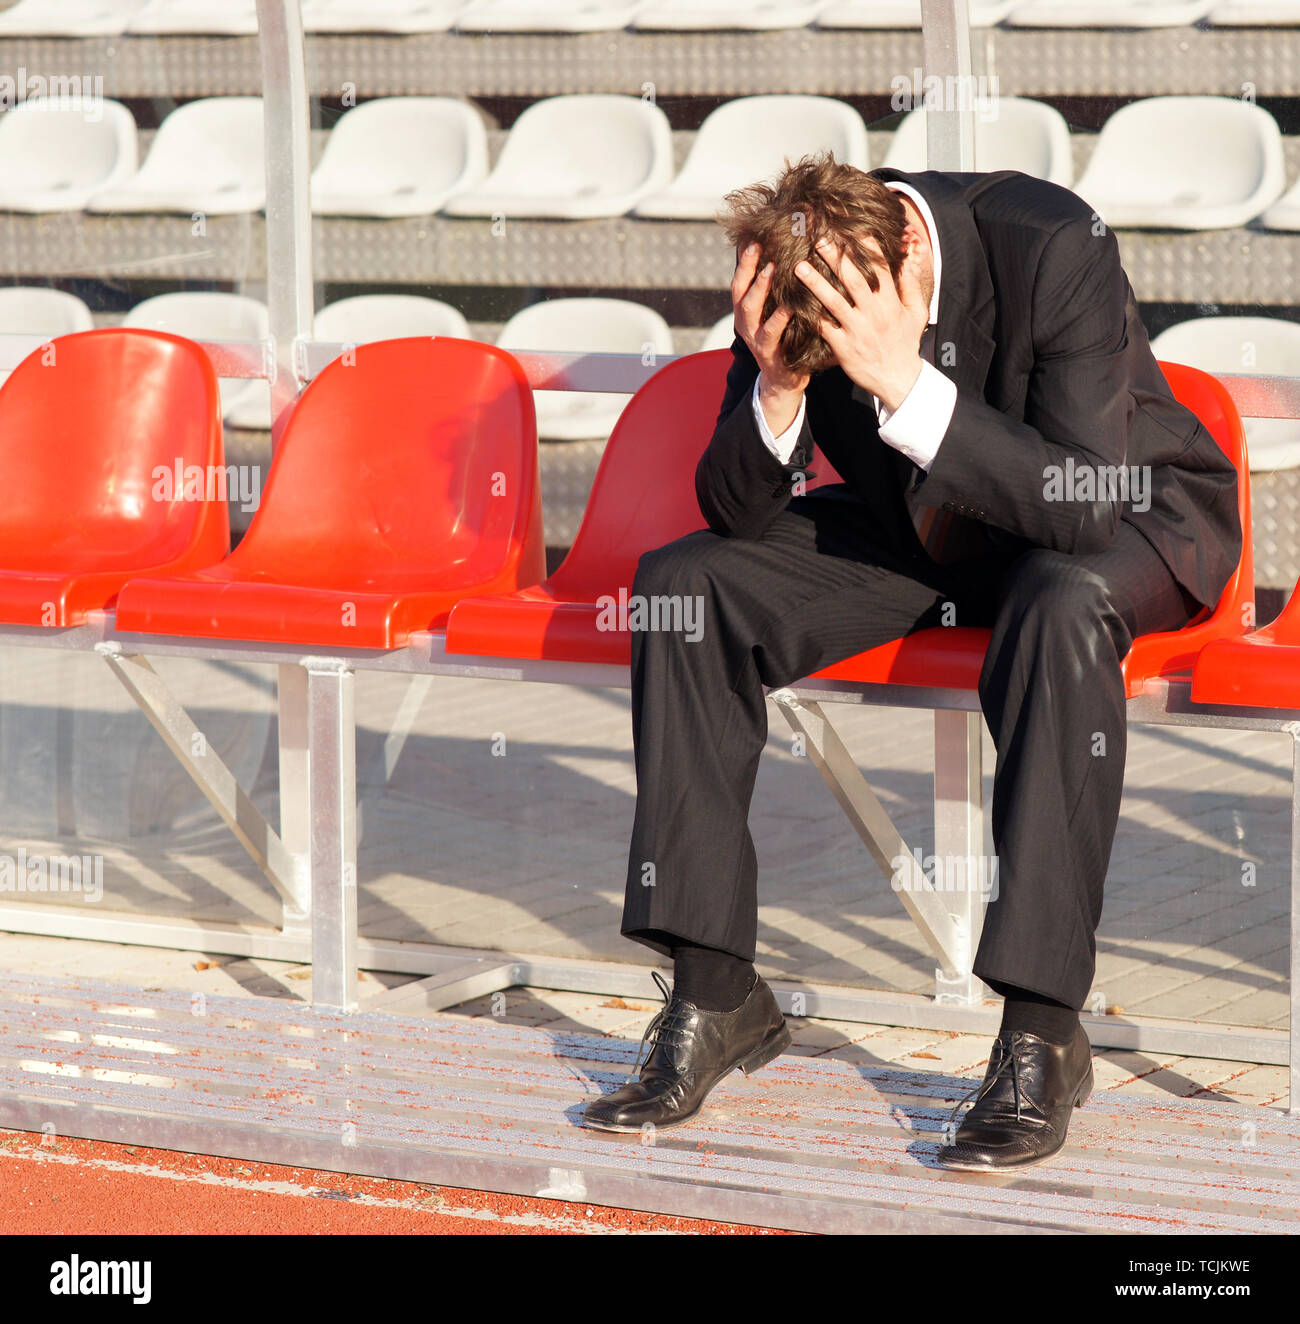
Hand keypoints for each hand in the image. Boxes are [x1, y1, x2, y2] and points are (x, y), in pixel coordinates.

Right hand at [730, 242, 809, 434]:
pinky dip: (780, 319)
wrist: (785, 379)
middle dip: (748, 267)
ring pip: (750, 310)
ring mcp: (754, 338)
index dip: (744, 257)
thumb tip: (785, 252)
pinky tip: (791, 306)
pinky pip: (771, 334)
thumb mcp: (776, 310)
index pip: (741, 278)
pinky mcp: (768, 354)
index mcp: (745, 309)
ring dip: (760, 288)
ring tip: (771, 269)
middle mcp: (745, 322)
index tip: (753, 233)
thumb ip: (777, 288)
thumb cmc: (786, 336)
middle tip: (759, 245)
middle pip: (740, 290)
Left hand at [795, 236, 929, 411]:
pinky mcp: (843, 347)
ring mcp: (857, 330)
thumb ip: (911, 285)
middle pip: (853, 280)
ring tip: (799, 267)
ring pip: (834, 302)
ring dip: (815, 283)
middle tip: (819, 240)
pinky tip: (795, 303)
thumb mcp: (916, 313)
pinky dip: (810, 315)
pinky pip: (823, 328)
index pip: (880, 269)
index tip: (854, 231)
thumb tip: (910, 257)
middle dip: (836, 258)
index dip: (867, 248)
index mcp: (891, 302)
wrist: (898, 380)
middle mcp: (873, 313)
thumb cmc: (905, 344)